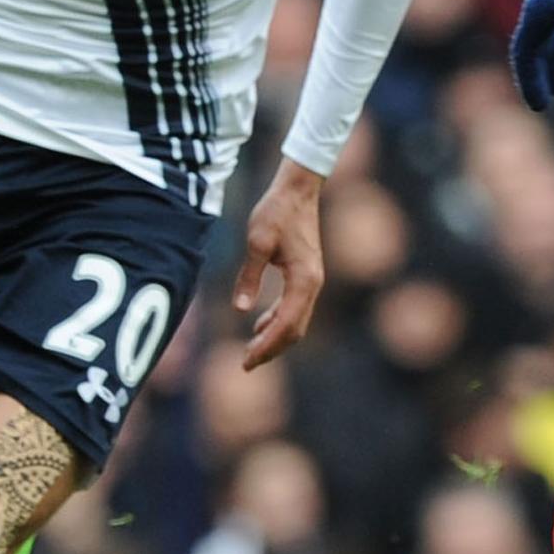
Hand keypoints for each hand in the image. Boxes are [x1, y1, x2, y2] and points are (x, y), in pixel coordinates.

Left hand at [234, 159, 324, 368]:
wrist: (297, 190)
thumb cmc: (276, 211)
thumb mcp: (257, 242)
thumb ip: (249, 277)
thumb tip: (240, 310)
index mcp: (303, 280)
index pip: (286, 324)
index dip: (266, 346)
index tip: (246, 361)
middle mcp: (313, 285)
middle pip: (295, 330)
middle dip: (271, 349)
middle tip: (245, 364)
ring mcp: (312, 281)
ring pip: (296, 321)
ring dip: (275, 338)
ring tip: (250, 351)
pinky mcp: (306, 275)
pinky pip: (295, 308)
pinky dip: (278, 321)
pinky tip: (260, 325)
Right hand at [509, 0, 553, 111]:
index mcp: (535, 14)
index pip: (523, 55)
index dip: (528, 81)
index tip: (537, 105)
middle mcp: (539, 11)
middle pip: (532, 52)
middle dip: (537, 79)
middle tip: (543, 104)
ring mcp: (553, 7)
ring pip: (546, 45)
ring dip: (550, 69)